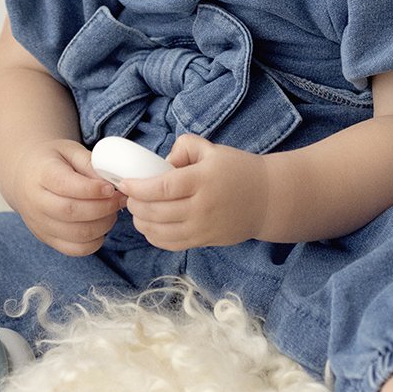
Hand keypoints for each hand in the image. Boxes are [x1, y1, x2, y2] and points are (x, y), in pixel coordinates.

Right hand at [10, 140, 127, 256]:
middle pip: (71, 212)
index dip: (92, 189)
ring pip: (75, 234)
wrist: (24, 175)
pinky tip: (101, 226)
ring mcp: (39, 223)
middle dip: (103, 208)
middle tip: (120, 199)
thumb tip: (112, 181)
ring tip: (113, 212)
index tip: (111, 187)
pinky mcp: (46, 238)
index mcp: (41, 174)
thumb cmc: (52, 161)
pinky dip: (94, 242)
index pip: (65, 185)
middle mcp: (36, 202)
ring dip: (102, 225)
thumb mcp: (70, 150)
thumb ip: (90, 163)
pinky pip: (73, 249)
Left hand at [117, 133, 269, 249]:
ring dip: (142, 222)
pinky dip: (155, 236)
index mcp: (203, 180)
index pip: (162, 188)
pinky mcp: (205, 241)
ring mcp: (203, 228)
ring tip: (137, 210)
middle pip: (157, 211)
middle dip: (136, 204)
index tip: (124, 183)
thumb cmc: (239, 170)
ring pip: (161, 231)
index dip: (138, 187)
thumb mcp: (213, 149)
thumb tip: (162, 163)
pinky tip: (150, 226)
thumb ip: (184, 147)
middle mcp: (202, 207)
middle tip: (129, 195)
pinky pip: (172, 244)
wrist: (268, 199)